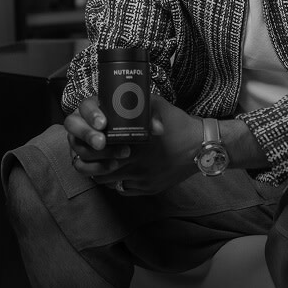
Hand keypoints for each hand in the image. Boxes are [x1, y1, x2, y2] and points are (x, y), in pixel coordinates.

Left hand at [65, 94, 201, 194]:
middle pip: (97, 171)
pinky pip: (124, 190)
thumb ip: (135, 102)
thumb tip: (115, 97)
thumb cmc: (179, 124)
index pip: (97, 152)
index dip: (85, 149)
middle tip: (86, 155)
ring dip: (101, 174)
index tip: (85, 143)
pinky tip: (120, 172)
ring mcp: (141, 179)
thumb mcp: (157, 105)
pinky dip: (119, 182)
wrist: (202, 145)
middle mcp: (135, 164)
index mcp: (133, 143)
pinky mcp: (149, 188)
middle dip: (88, 164)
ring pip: (108, 183)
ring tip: (100, 164)